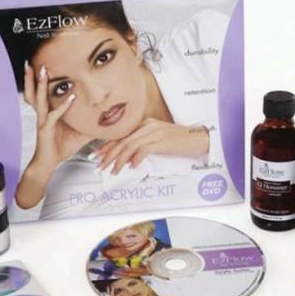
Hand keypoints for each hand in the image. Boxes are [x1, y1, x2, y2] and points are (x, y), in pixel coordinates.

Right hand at [15, 64, 91, 208]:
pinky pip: (54, 115)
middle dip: (34, 77)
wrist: (48, 163)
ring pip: (39, 99)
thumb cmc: (60, 148)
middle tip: (35, 62)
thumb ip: (90, 125)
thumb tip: (106, 120)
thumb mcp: (79, 133)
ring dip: (40, 85)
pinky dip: (63, 106)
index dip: (43, 81)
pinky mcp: (45, 129)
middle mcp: (43, 114)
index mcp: (49, 112)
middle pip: (35, 92)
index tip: (46, 65)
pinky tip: (71, 98)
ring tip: (42, 72)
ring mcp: (43, 120)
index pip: (44, 93)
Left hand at [94, 118, 209, 173]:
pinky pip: (143, 150)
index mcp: (144, 124)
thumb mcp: (157, 140)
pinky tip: (132, 167)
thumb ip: (142, 145)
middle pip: (122, 140)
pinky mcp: (162, 140)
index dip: (107, 146)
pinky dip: (136, 159)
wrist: (197, 138)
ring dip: (119, 160)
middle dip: (108, 155)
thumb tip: (127, 158)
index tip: (97, 155)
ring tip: (113, 171)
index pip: (121, 135)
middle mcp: (147, 126)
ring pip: (130, 146)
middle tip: (100, 166)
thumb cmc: (178, 141)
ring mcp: (154, 132)